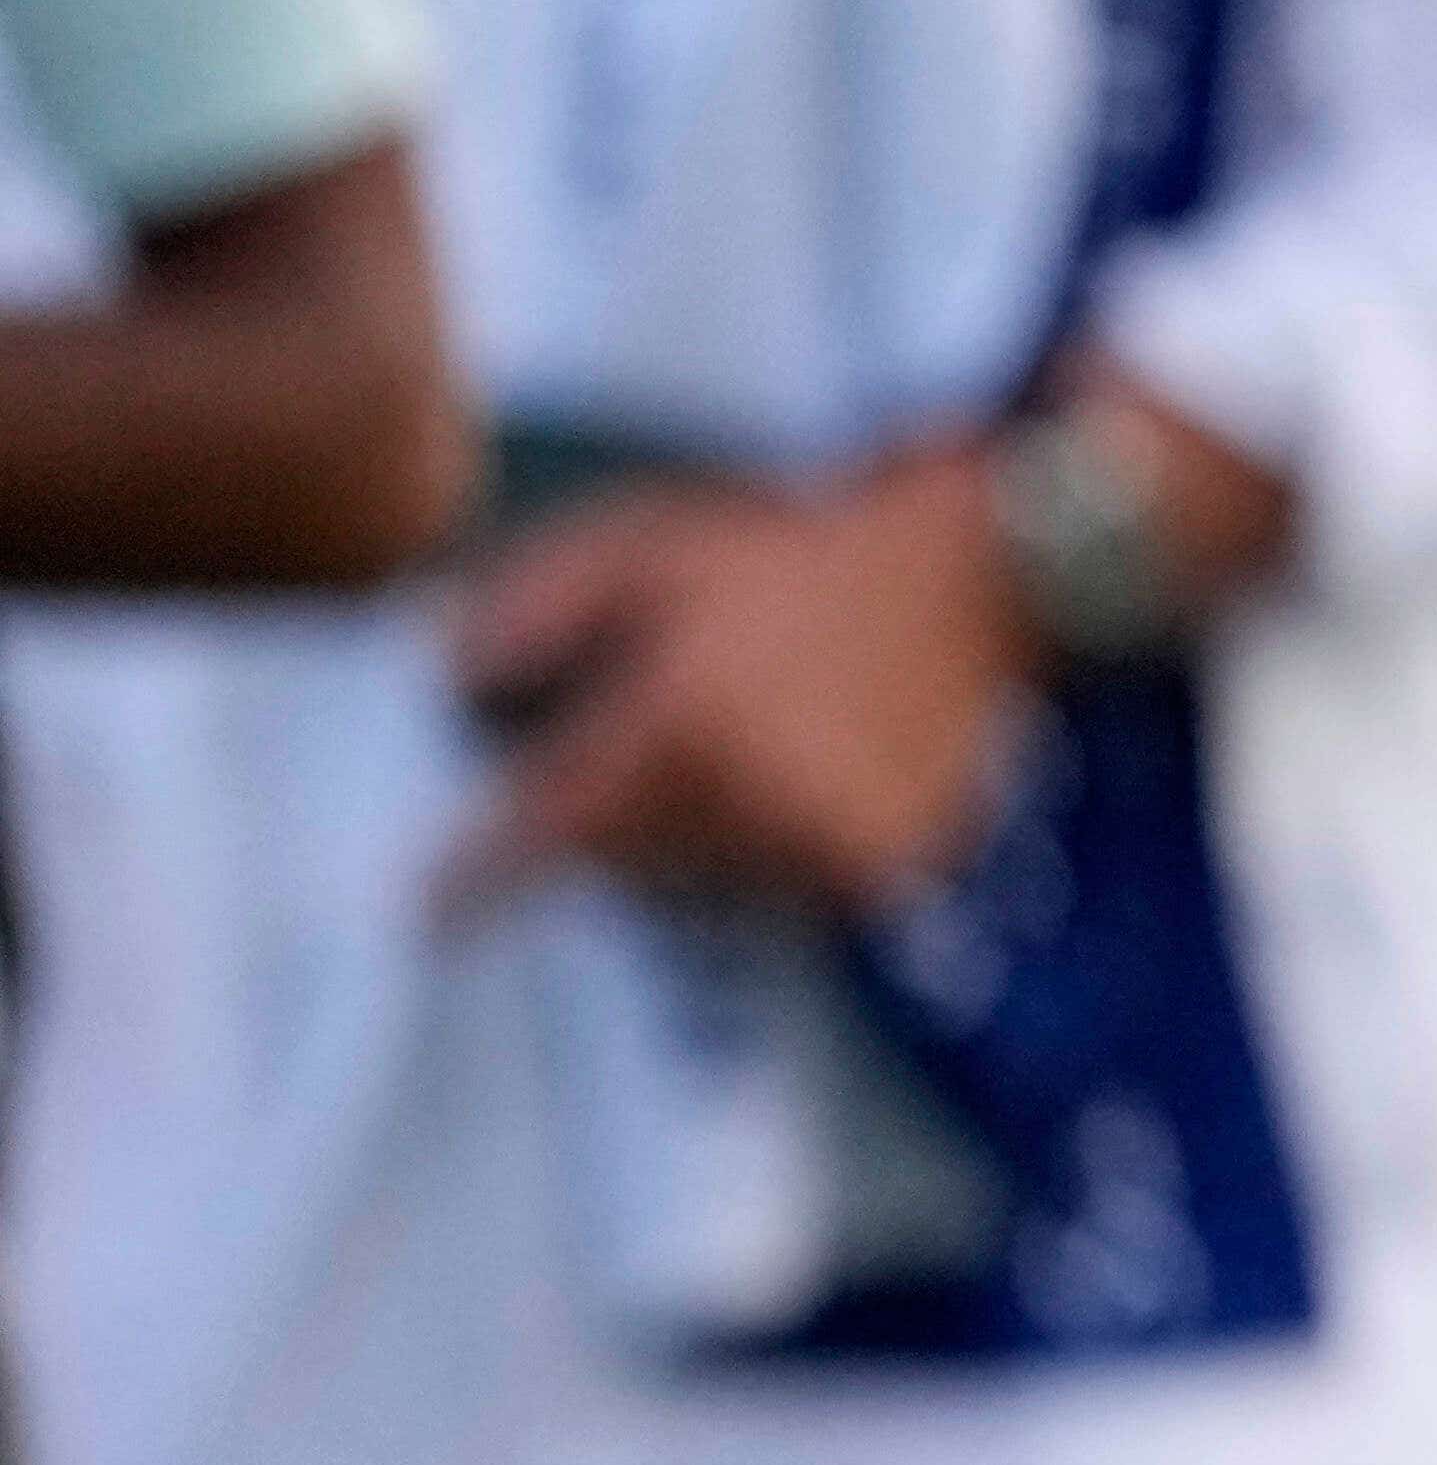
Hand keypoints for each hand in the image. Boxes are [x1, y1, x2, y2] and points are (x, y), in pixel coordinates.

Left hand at [435, 447, 1042, 920]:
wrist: (980, 575)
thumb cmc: (801, 556)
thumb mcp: (654, 547)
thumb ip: (537, 604)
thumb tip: (446, 673)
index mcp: (682, 725)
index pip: (549, 833)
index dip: (476, 880)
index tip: (427, 917)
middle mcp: (748, 801)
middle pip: (621, 868)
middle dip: (604, 829)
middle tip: (643, 759)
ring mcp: (824, 842)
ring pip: (701, 884)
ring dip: (686, 840)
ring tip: (734, 750)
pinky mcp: (883, 864)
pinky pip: (782, 887)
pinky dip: (768, 848)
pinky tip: (798, 774)